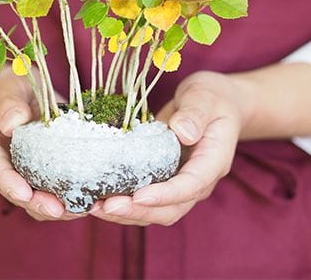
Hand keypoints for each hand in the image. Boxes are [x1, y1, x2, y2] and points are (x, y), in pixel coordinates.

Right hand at [0, 67, 82, 220]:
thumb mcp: (10, 84)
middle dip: (35, 204)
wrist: (18, 97)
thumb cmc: (12, 88)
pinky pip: (48, 195)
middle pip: (13, 192)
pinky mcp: (36, 178)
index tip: (24, 193)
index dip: (8, 183)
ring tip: (80, 209)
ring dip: (55, 209)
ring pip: (32, 201)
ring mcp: (15, 175)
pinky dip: (66, 200)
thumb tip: (12, 123)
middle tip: (59, 210)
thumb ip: (10, 100)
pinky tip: (88, 201)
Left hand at [90, 71, 249, 225]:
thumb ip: (195, 113)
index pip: (191, 186)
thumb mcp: (204, 97)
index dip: (165, 195)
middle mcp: (198, 181)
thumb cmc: (211, 98)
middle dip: (139, 211)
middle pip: (171, 209)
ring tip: (95, 208)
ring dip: (127, 214)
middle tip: (107, 206)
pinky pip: (146, 201)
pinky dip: (124, 204)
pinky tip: (98, 199)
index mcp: (213, 162)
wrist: (215, 104)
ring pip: (157, 212)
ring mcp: (181, 184)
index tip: (140, 196)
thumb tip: (183, 133)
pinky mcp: (164, 181)